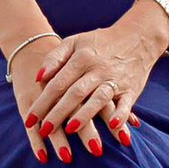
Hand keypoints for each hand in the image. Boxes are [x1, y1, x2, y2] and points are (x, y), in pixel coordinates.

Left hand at [24, 8, 160, 157]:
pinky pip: (127, 104)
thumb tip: (39, 77)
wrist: (138, 37)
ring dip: (85, 115)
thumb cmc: (100, 43)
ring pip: (98, 98)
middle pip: (74, 93)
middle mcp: (97, 69)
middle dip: (58, 113)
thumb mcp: (75, 42)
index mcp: (81, 58)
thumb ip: (55, 57)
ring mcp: (116, 79)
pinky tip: (113, 126)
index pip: (57, 83)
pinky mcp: (132, 89)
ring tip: (70, 129)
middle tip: (44, 131)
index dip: (43, 101)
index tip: (30, 119)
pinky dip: (121, 115)